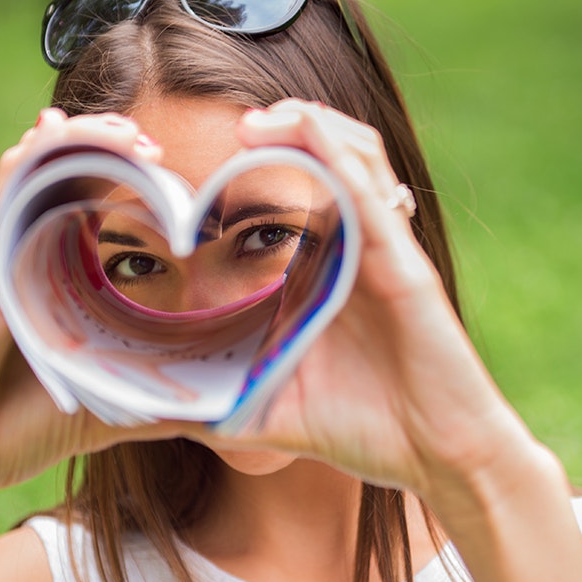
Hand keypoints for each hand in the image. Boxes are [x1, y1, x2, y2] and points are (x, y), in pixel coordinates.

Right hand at [0, 109, 191, 502]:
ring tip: (124, 129)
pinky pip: (3, 202)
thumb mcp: (109, 408)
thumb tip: (222, 412)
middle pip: (72, 180)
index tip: (176, 174)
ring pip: (40, 178)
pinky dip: (24, 164)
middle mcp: (31, 257)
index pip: (98, 209)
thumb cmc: (21, 430)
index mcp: (60, 279)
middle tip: (154, 142)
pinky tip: (48, 134)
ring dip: (82, 144)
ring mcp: (4, 259)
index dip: (134, 181)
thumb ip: (160, 402)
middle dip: (113, 150)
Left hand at [180, 99, 542, 495]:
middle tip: (241, 126)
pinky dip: (340, 158)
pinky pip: (371, 197)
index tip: (208, 170)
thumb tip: (145, 418)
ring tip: (262, 122)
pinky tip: (307, 133)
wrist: (436, 460)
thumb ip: (212, 406)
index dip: (261, 170)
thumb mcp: (270, 414)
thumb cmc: (366, 432)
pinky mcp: (405, 268)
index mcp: (327, 278)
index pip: (298, 201)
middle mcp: (358, 254)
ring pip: (357, 160)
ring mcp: (385, 255)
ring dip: (311, 128)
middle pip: (332, 161)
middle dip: (289, 130)